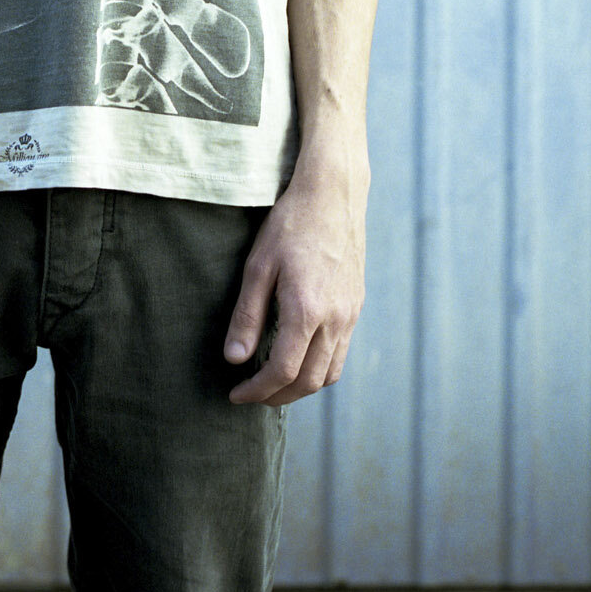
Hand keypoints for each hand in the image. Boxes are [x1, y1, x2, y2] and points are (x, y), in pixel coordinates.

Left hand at [223, 151, 366, 405]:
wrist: (333, 195)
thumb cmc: (290, 224)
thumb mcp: (258, 265)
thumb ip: (247, 315)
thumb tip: (234, 359)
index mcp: (307, 310)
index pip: (282, 371)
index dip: (257, 390)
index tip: (236, 394)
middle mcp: (335, 319)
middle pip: (308, 381)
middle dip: (277, 396)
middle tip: (251, 394)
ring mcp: (350, 315)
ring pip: (329, 374)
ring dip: (300, 388)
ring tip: (273, 382)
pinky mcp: (356, 307)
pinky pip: (341, 354)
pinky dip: (319, 369)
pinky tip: (298, 357)